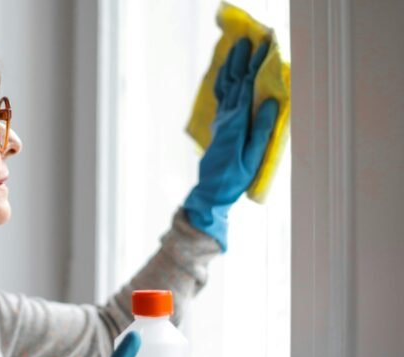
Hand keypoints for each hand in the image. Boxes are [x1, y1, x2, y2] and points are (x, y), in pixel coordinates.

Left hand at [183, 38, 278, 251]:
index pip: (247, 87)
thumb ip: (261, 129)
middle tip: (248, 40)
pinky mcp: (219, 127)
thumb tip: (269, 101)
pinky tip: (226, 76)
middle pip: (233, 83)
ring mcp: (221, 122)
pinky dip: (224, 82)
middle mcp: (226, 118)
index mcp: (236, 122)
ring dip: (230, 68)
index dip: (255, 65)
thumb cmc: (235, 177)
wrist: (211, 191)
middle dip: (241, 60)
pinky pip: (221, 98)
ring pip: (224, 88)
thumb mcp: (253, 156)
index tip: (264, 47)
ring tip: (235, 51)